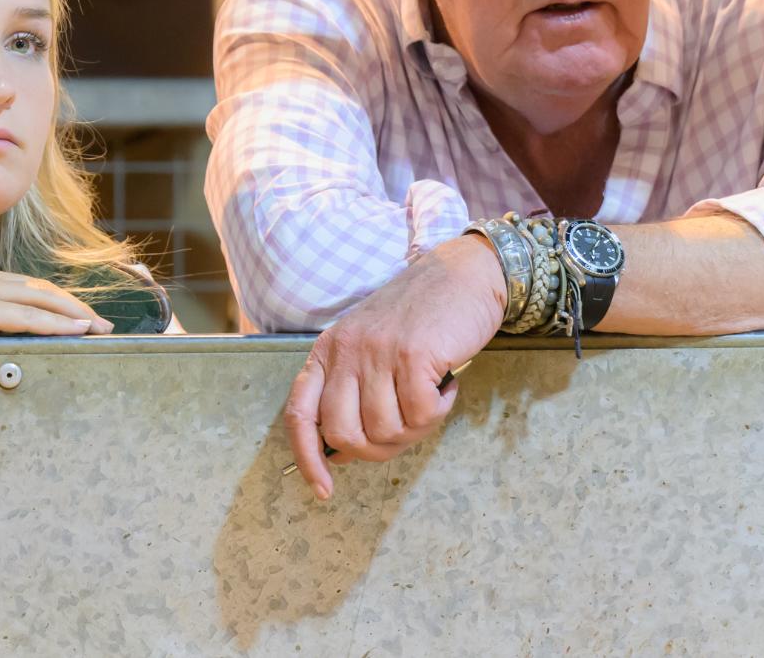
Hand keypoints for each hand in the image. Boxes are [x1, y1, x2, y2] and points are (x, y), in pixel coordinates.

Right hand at [0, 260, 114, 338]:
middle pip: (44, 290)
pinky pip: (30, 317)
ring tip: (101, 328)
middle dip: (76, 306)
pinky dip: (58, 323)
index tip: (74, 311)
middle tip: (100, 322)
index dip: (54, 298)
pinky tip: (78, 330)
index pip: (28, 286)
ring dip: (77, 315)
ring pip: (45, 301)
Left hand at [283, 233, 505, 498]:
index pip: (300, 414)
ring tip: (432, 400)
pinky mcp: (413, 356)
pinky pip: (421, 415)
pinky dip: (440, 411)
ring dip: (416, 430)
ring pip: (385, 431)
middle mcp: (346, 350)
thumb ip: (353, 391)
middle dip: (377, 450)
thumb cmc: (421, 317)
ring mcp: (378, 352)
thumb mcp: (371, 346)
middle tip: (407, 431)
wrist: (464, 273)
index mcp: (328, 350)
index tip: (324, 489)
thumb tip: (340, 452)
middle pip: (344, 435)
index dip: (308, 458)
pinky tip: (447, 385)